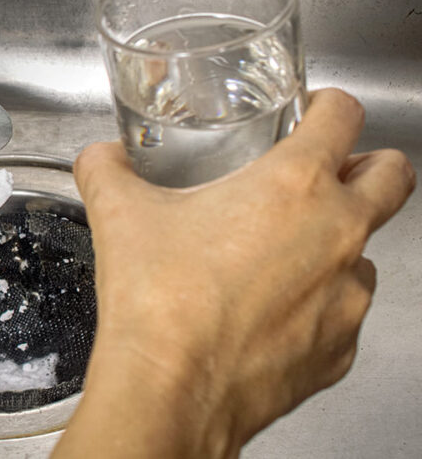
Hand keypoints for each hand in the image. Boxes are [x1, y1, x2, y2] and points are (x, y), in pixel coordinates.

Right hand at [54, 89, 414, 457]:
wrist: (169, 390)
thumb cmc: (157, 302)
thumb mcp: (118, 214)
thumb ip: (107, 170)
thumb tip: (101, 158)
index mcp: (294, 185)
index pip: (344, 115)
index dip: (330, 104)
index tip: (313, 114)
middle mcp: (338, 234)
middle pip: (393, 175)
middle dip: (368, 166)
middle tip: (325, 176)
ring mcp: (348, 296)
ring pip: (369, 253)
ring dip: (336, 246)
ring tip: (278, 260)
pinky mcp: (340, 348)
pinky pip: (342, 315)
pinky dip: (315, 307)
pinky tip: (267, 315)